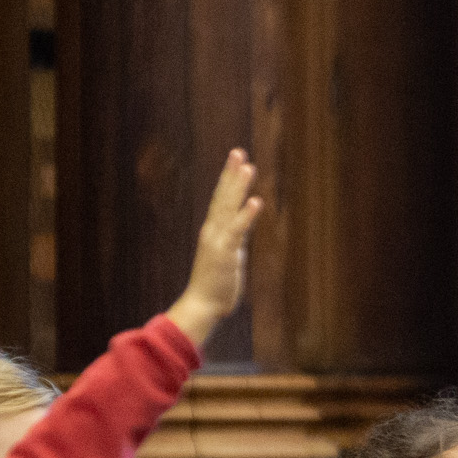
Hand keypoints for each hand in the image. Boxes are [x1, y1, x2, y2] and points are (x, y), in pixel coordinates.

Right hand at [166, 150, 265, 348]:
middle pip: (223, 196)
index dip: (229, 180)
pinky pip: (237, 229)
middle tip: (237, 151)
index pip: (221, 200)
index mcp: (214, 231)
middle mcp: (213, 230)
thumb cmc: (214, 287)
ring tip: (247, 166)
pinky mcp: (225, 251)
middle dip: (230, 173)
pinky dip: (246, 214)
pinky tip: (255, 200)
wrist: (201, 305)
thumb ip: (231, 246)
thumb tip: (237, 240)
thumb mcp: (225, 259)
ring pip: (228, 207)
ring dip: (238, 186)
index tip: (236, 161)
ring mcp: (218, 239)